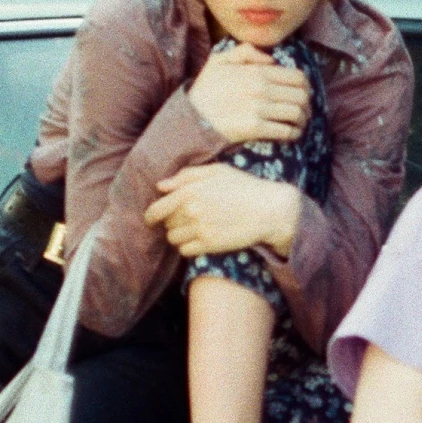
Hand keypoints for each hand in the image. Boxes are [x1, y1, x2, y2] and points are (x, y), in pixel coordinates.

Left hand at [143, 164, 303, 257]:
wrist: (269, 209)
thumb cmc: (244, 187)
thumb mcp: (217, 171)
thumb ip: (187, 175)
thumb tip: (161, 186)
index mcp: (189, 191)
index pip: (156, 209)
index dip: (151, 216)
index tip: (153, 219)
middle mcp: (191, 210)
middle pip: (165, 224)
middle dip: (171, 223)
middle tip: (184, 221)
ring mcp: (199, 229)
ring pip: (173, 239)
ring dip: (179, 236)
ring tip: (193, 231)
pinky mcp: (209, 245)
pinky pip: (185, 251)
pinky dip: (188, 247)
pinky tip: (199, 241)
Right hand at [187, 44, 310, 145]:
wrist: (190, 117)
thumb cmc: (204, 91)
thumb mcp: (219, 61)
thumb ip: (245, 52)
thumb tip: (271, 60)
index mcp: (257, 72)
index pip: (297, 77)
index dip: (305, 86)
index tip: (302, 94)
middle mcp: (261, 89)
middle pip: (302, 96)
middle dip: (307, 104)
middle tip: (303, 111)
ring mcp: (259, 109)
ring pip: (297, 113)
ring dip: (302, 120)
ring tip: (298, 124)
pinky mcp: (255, 128)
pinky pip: (286, 131)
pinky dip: (293, 133)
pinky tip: (290, 134)